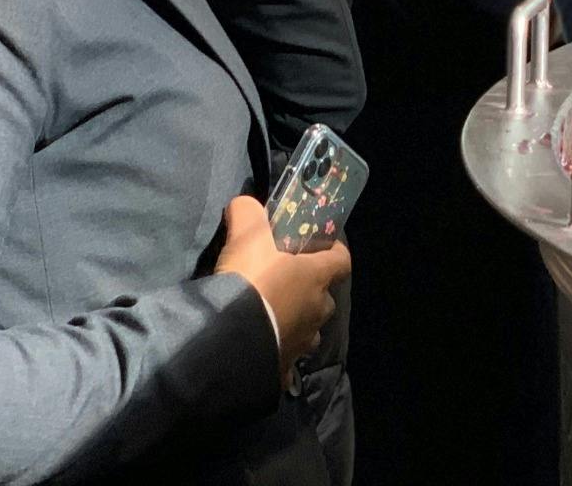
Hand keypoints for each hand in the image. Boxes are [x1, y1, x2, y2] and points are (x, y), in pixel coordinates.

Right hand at [214, 195, 351, 390]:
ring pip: (308, 328)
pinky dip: (278, 353)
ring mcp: (303, 342)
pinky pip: (286, 359)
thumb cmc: (250, 281)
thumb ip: (249, 214)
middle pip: (323, 297)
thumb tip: (245, 203)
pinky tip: (260, 349)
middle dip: (309, 291)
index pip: (342, 260)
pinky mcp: (284, 369)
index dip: (334, 251)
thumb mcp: (247, 236)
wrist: (229, 338)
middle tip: (284, 282)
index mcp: (317, 278)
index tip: (320, 245)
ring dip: (296, 322)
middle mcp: (318, 310)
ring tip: (270, 317)